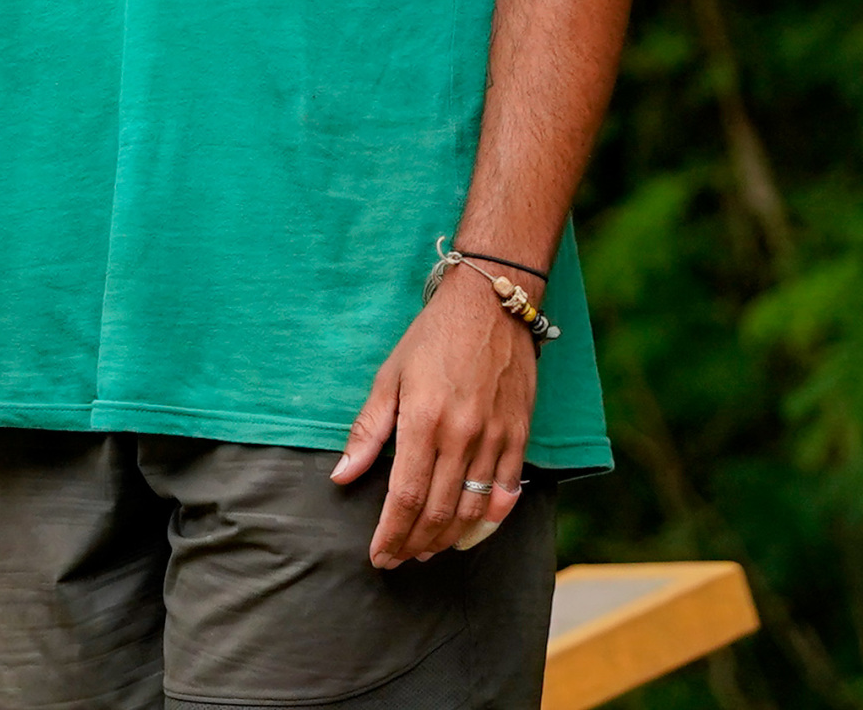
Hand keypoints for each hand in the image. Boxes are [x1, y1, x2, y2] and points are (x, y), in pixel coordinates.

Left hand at [330, 264, 535, 566]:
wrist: (490, 304)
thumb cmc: (432, 337)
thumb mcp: (389, 377)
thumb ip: (368, 432)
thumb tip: (342, 476)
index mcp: (423, 421)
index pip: (406, 497)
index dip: (391, 534)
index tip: (379, 556)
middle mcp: (462, 435)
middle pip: (439, 511)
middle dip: (416, 543)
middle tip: (400, 558)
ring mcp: (495, 437)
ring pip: (473, 509)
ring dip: (450, 538)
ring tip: (429, 550)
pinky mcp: (519, 433)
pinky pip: (508, 489)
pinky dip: (491, 518)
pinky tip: (474, 530)